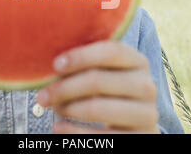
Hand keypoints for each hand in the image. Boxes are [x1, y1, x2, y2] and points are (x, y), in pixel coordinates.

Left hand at [36, 41, 159, 133]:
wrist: (133, 126)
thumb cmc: (109, 92)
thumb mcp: (104, 73)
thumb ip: (86, 63)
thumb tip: (53, 63)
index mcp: (138, 62)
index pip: (111, 51)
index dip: (81, 56)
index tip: (55, 65)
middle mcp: (147, 86)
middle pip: (98, 80)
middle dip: (64, 87)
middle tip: (42, 96)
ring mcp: (147, 114)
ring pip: (97, 108)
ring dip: (67, 108)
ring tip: (54, 108)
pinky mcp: (140, 138)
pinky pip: (100, 137)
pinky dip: (72, 132)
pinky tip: (58, 127)